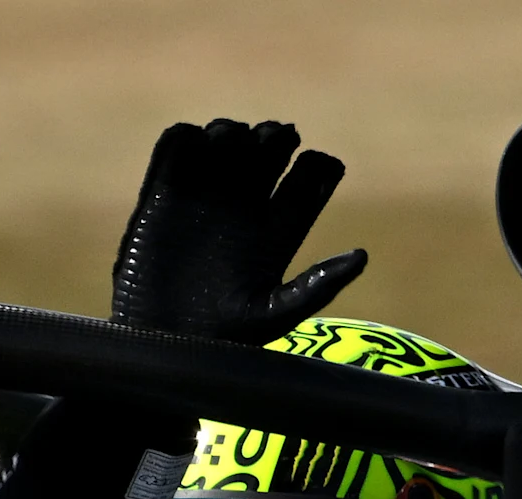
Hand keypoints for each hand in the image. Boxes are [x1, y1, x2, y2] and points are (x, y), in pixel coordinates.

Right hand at [110, 119, 367, 343]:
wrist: (160, 344)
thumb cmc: (220, 339)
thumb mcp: (273, 317)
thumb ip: (316, 287)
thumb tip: (362, 255)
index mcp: (278, 230)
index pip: (312, 180)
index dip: (318, 166)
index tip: (309, 169)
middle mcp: (245, 208)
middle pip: (272, 149)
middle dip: (274, 137)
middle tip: (268, 144)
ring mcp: (204, 198)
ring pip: (227, 140)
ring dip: (229, 131)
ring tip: (224, 143)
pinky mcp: (163, 195)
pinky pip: (178, 147)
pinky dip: (184, 139)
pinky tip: (190, 152)